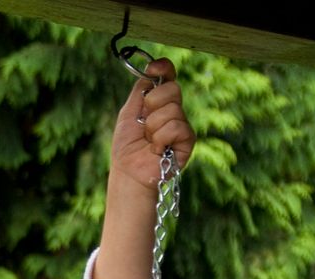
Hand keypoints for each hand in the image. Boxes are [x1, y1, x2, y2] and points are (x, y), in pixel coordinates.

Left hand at [94, 58, 194, 278]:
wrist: (128, 173)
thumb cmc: (126, 148)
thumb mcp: (128, 112)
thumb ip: (140, 90)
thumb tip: (151, 69)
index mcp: (160, 102)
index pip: (169, 76)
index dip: (164, 69)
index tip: (154, 70)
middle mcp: (174, 111)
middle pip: (172, 89)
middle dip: (152, 105)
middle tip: (143, 124)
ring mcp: (182, 125)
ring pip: (172, 109)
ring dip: (153, 127)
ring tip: (148, 141)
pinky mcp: (188, 141)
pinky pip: (177, 126)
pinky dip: (161, 138)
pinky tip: (157, 150)